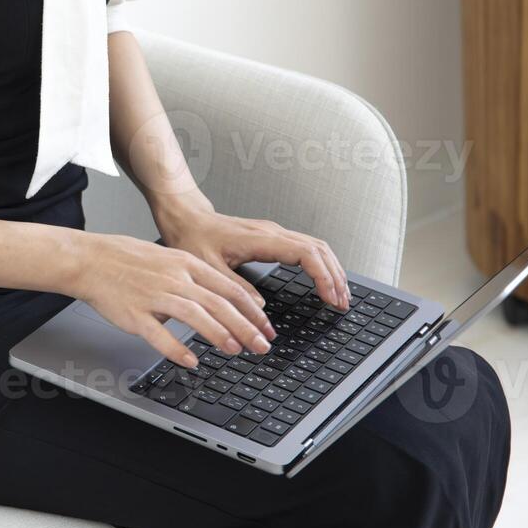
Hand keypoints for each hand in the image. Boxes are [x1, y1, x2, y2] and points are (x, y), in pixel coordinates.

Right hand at [68, 233, 277, 368]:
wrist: (90, 259)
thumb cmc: (126, 259)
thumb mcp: (168, 257)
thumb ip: (194, 277)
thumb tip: (218, 297)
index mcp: (186, 263)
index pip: (229, 288)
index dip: (252, 310)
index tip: (266, 327)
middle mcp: (175, 278)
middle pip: (219, 303)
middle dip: (246, 327)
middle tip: (262, 345)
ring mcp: (155, 295)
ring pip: (196, 316)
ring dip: (219, 335)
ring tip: (235, 350)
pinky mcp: (135, 314)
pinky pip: (159, 334)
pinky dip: (177, 349)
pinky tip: (190, 361)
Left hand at [155, 201, 350, 312]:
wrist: (186, 218)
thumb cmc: (193, 238)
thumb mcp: (208, 268)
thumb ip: (234, 288)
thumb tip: (260, 308)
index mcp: (260, 239)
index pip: (306, 253)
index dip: (323, 276)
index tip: (331, 298)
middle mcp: (272, 232)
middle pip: (319, 250)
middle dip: (335, 277)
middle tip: (342, 303)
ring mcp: (274, 232)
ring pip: (316, 247)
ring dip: (331, 270)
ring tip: (339, 295)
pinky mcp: (272, 237)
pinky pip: (306, 247)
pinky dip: (320, 264)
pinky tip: (323, 279)